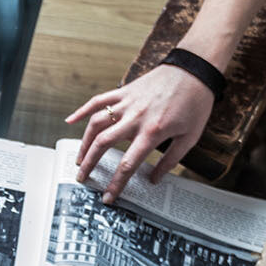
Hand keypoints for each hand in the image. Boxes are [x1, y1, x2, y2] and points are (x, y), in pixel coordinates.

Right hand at [66, 63, 214, 203]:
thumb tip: (154, 179)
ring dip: (84, 143)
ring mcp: (127, 103)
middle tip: (82, 178)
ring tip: (80, 158)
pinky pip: (98, 101)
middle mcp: (135, 118)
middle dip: (89, 164)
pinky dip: (82, 111)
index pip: (128, 164)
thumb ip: (171, 160)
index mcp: (152, 132)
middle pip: (103, 144)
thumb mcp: (191, 136)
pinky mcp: (124, 92)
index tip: (108, 197)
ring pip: (96, 124)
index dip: (115, 184)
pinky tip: (70, 121)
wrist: (195, 68)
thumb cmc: (196, 102)